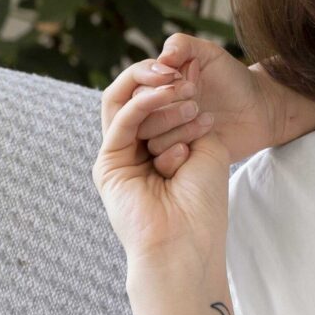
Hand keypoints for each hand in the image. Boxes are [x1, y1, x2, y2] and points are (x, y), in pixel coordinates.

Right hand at [94, 53, 232, 280]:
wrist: (187, 243)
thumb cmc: (203, 203)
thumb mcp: (207, 147)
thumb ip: (190, 114)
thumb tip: (185, 77)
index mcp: (161, 147)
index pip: (158, 101)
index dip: (174, 80)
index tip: (199, 71)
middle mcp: (137, 150)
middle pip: (136, 99)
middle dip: (161, 80)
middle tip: (190, 77)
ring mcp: (120, 157)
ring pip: (125, 105)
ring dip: (158, 92)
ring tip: (187, 91)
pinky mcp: (108, 164)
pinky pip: (121, 121)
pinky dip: (143, 103)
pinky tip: (165, 95)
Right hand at [129, 33, 294, 170]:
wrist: (260, 109)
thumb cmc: (233, 78)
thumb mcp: (209, 53)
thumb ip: (182, 45)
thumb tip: (161, 59)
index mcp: (156, 85)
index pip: (134, 82)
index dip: (149, 78)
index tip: (175, 75)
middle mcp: (156, 110)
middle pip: (136, 110)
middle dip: (165, 100)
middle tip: (195, 92)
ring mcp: (166, 134)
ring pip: (148, 134)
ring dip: (175, 122)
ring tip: (206, 114)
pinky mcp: (179, 156)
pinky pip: (163, 156)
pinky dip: (183, 142)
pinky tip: (207, 131)